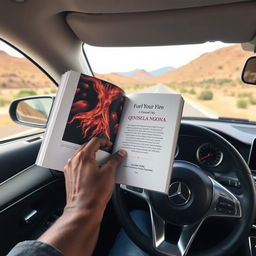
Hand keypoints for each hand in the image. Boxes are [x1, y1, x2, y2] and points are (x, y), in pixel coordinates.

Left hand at [39, 137, 126, 255]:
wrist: (83, 210)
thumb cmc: (94, 194)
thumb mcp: (109, 173)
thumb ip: (115, 160)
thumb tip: (120, 154)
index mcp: (84, 157)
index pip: (94, 141)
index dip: (104, 141)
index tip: (110, 145)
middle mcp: (74, 160)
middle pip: (87, 146)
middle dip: (98, 148)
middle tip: (107, 153)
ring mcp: (70, 168)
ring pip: (81, 155)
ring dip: (92, 155)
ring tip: (102, 162)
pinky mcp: (69, 176)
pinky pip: (78, 164)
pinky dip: (86, 163)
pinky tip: (94, 171)